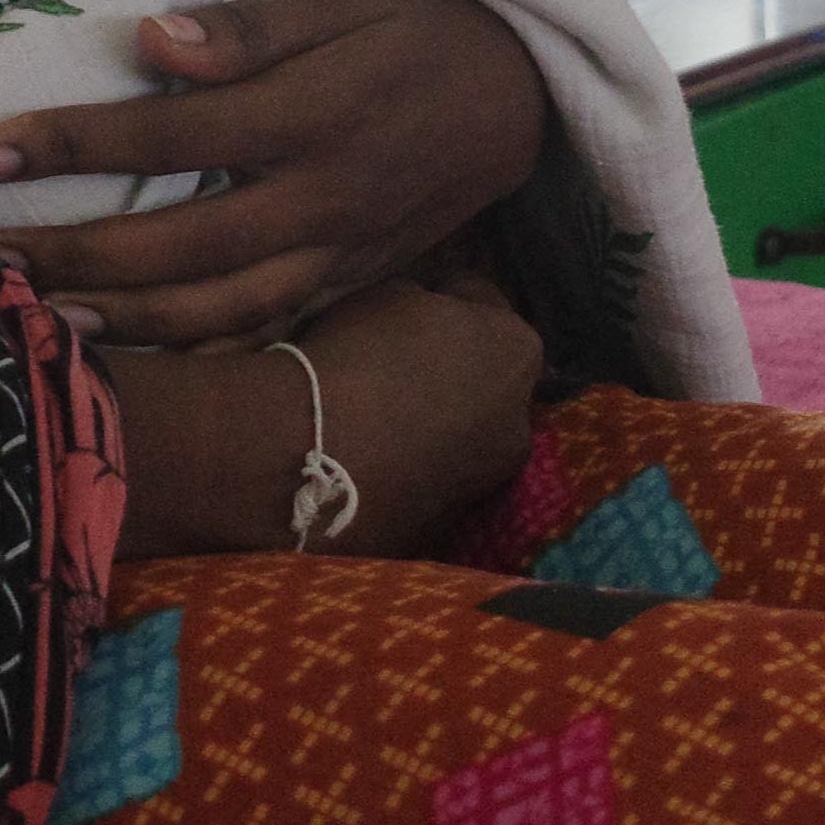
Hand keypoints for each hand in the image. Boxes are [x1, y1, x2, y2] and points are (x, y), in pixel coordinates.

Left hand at [0, 0, 548, 347]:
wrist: (522, 98)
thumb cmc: (419, 28)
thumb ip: (249, 28)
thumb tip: (148, 43)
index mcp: (313, 115)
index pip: (171, 135)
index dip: (74, 144)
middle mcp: (320, 199)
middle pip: (181, 244)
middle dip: (76, 254)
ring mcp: (336, 254)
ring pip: (218, 308)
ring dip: (125, 318)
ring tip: (42, 314)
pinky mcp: (348, 282)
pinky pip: (264, 330)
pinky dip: (196, 350)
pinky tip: (134, 351)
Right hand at [101, 277, 540, 558]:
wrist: (304, 458)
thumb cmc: (352, 358)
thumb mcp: (392, 296)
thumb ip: (427, 307)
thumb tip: (428, 317)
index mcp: (517, 353)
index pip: (485, 305)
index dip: (445, 298)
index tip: (411, 303)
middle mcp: (519, 423)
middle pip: (484, 381)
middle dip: (452, 370)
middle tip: (395, 363)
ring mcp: (484, 484)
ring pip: (460, 437)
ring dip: (432, 424)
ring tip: (377, 416)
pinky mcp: (441, 529)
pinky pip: (427, 480)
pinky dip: (408, 467)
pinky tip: (367, 458)